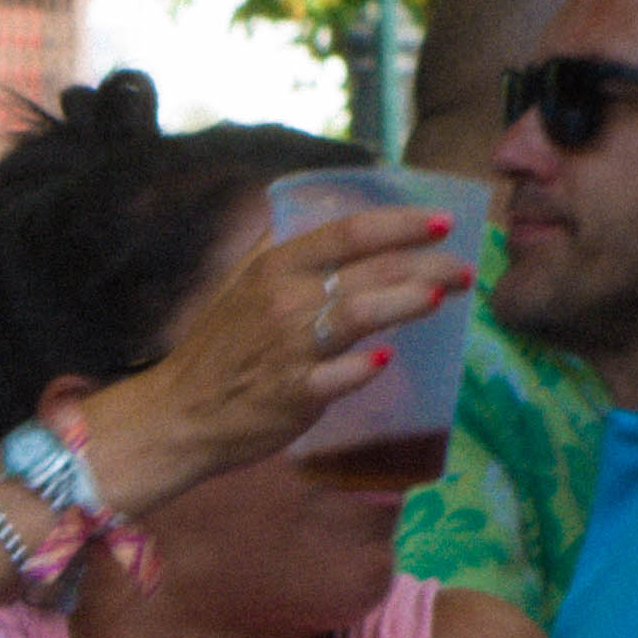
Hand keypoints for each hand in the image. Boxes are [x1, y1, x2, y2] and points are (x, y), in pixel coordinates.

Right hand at [112, 205, 464, 495]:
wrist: (176, 415)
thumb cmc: (219, 351)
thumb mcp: (244, 286)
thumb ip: (290, 255)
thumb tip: (342, 224)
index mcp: (275, 267)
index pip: (352, 231)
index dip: (403, 222)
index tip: (443, 223)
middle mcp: (283, 300)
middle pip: (372, 268)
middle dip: (429, 264)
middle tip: (461, 270)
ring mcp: (287, 348)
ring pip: (361, 312)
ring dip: (409, 301)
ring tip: (442, 298)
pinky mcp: (290, 394)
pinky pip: (337, 377)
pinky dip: (364, 367)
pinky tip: (384, 359)